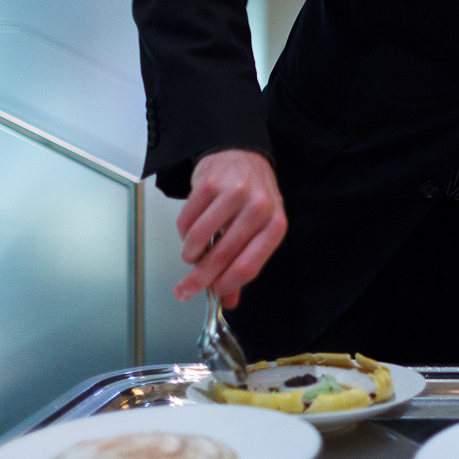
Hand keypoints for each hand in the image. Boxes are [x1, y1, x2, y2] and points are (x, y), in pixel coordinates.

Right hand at [172, 149, 287, 307]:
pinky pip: (187, 221)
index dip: (227, 284)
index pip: (249, 265)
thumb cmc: (253, 197)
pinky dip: (184, 234)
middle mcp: (258, 209)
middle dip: (199, 279)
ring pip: (200, 238)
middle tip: (184, 291)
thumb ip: (243, 264)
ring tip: (191, 255)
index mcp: (275, 226)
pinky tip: (189, 232)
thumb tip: (229, 302)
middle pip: (223, 256)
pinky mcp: (210, 183)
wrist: (242, 155)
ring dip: (190, 254)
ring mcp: (234, 194)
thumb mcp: (259, 229)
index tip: (212, 294)